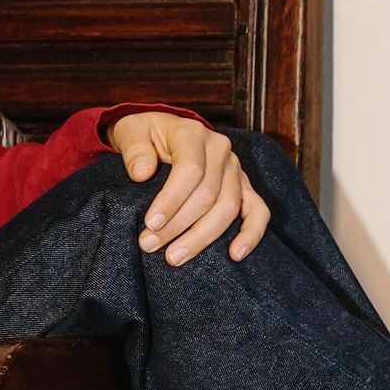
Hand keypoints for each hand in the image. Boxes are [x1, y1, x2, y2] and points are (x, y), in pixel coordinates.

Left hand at [107, 111, 269, 264]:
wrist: (164, 136)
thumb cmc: (145, 137)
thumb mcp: (130, 132)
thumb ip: (134, 149)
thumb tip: (142, 173)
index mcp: (193, 134)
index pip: (190, 170)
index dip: (171, 200)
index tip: (151, 224)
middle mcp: (220, 151)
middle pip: (208, 195)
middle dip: (179, 226)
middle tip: (151, 245)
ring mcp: (236, 170)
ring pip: (228, 209)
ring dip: (202, 237)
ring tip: (175, 257)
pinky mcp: (245, 189)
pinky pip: (259, 213)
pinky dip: (250, 235)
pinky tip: (235, 255)